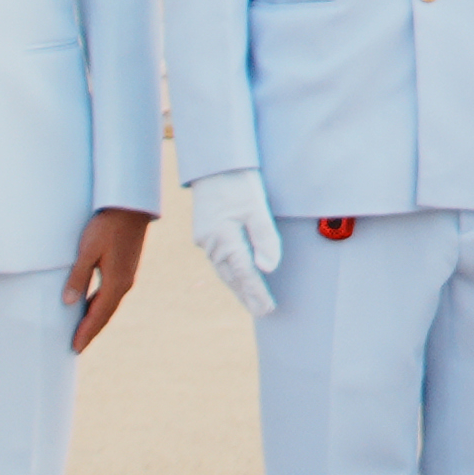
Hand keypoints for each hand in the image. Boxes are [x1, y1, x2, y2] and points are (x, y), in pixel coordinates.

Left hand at [63, 206, 150, 352]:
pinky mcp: (126, 268)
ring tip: (83, 330)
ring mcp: (127, 276)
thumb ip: (78, 277)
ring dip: (96, 319)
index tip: (75, 348)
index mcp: (116, 283)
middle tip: (77, 346)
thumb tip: (68, 303)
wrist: (131, 207)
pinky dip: (101, 305)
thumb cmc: (107, 225)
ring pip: (109, 305)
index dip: (86, 333)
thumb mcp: (88, 250)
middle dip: (91, 331)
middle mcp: (125, 283)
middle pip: (106, 314)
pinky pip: (112, 294)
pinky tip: (92, 305)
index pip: (98, 316)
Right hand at [184, 166, 280, 318]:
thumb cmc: (238, 181)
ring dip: (238, 287)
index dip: (257, 293)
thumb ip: (264, 238)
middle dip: (247, 296)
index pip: (245, 273)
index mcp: (225, 238)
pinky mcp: (205, 232)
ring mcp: (205, 238)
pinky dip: (230, 272)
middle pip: (232, 277)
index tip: (268, 309)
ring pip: (223, 270)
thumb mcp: (257, 207)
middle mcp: (211, 243)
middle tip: (262, 312)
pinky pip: (219, 259)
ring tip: (252, 302)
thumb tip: (268, 269)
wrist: (214, 162)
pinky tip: (237, 277)